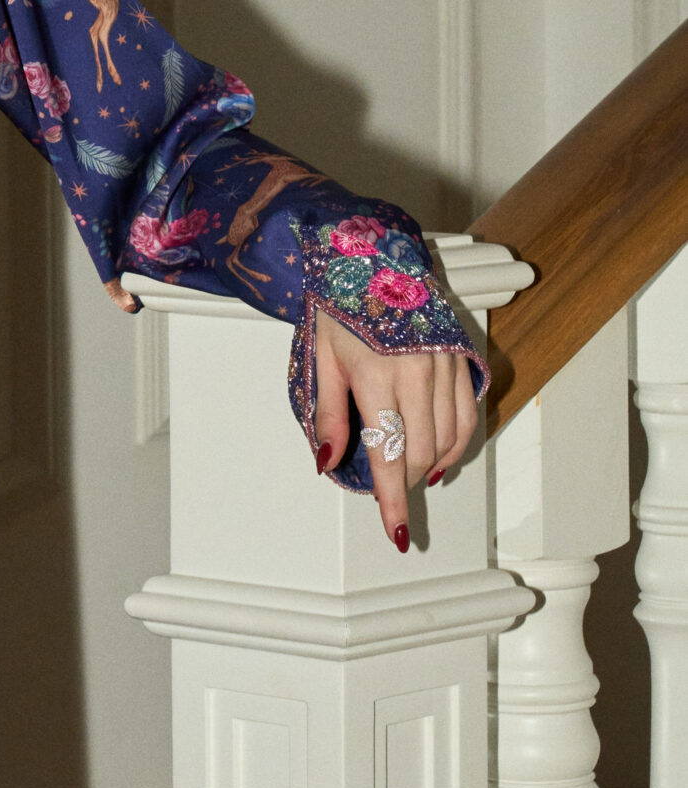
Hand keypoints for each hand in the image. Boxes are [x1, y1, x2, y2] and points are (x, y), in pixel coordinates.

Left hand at [312, 313, 476, 549]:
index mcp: (377, 374)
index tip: (397, 531)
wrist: (374, 256)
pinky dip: (456, 442)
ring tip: (412, 476)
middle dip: (404, 483)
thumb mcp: (321, 359)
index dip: (393, 500)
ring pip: (449, 438)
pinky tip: (439, 454)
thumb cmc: (340, 305)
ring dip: (431, 466)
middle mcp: (418, 371)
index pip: (389, 454)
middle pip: (420, 452)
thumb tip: (330, 461)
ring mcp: (445, 364)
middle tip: (388, 494)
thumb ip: (329, 414)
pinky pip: (467, 414)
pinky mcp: (462, 358)